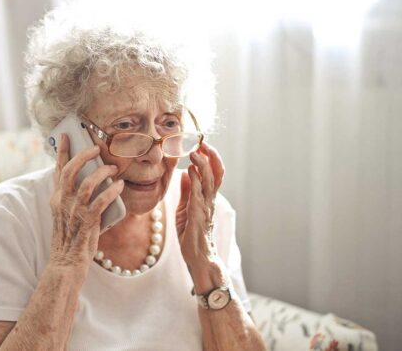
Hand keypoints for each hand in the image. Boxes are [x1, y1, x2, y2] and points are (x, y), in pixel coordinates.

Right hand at [49, 134, 123, 272]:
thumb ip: (73, 196)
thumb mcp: (66, 213)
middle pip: (70, 171)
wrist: (66, 263)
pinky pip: (100, 202)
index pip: (58, 170)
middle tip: (95, 148)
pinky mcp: (86, 223)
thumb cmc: (71, 237)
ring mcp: (73, 213)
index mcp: (57, 198)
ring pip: (86, 185)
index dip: (61, 151)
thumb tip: (88, 177)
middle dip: (83, 156)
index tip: (66, 135)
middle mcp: (62, 203)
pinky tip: (120, 186)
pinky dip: (111, 191)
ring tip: (113, 168)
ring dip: (102, 173)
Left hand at [176, 142, 224, 266]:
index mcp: (207, 198)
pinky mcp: (198, 215)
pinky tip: (191, 170)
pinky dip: (195, 180)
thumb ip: (187, 191)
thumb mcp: (186, 208)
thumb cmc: (192, 235)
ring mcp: (206, 207)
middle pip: (215, 173)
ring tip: (196, 151)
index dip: (209, 158)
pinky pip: (198, 194)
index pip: (213, 173)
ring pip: (209, 181)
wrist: (198, 258)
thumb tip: (186, 173)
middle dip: (210, 156)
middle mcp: (210, 200)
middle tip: (202, 142)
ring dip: (203, 165)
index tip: (201, 144)